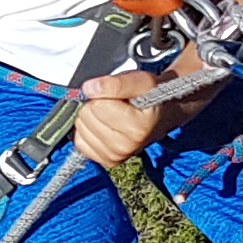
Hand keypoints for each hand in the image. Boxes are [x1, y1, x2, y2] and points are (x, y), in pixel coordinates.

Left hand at [70, 65, 210, 166]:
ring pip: (81, 128)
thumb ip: (116, 83)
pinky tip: (105, 126)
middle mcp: (127, 146)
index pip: (97, 105)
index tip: (118, 95)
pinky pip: (81, 142)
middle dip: (96, 105)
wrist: (162, 115)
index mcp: (138, 127)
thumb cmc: (152, 97)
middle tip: (115, 104)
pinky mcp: (107, 161)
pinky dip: (89, 131)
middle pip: (87, 116)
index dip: (104, 93)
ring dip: (93, 118)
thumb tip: (89, 89)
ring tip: (113, 115)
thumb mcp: (141, 81)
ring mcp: (116, 156)